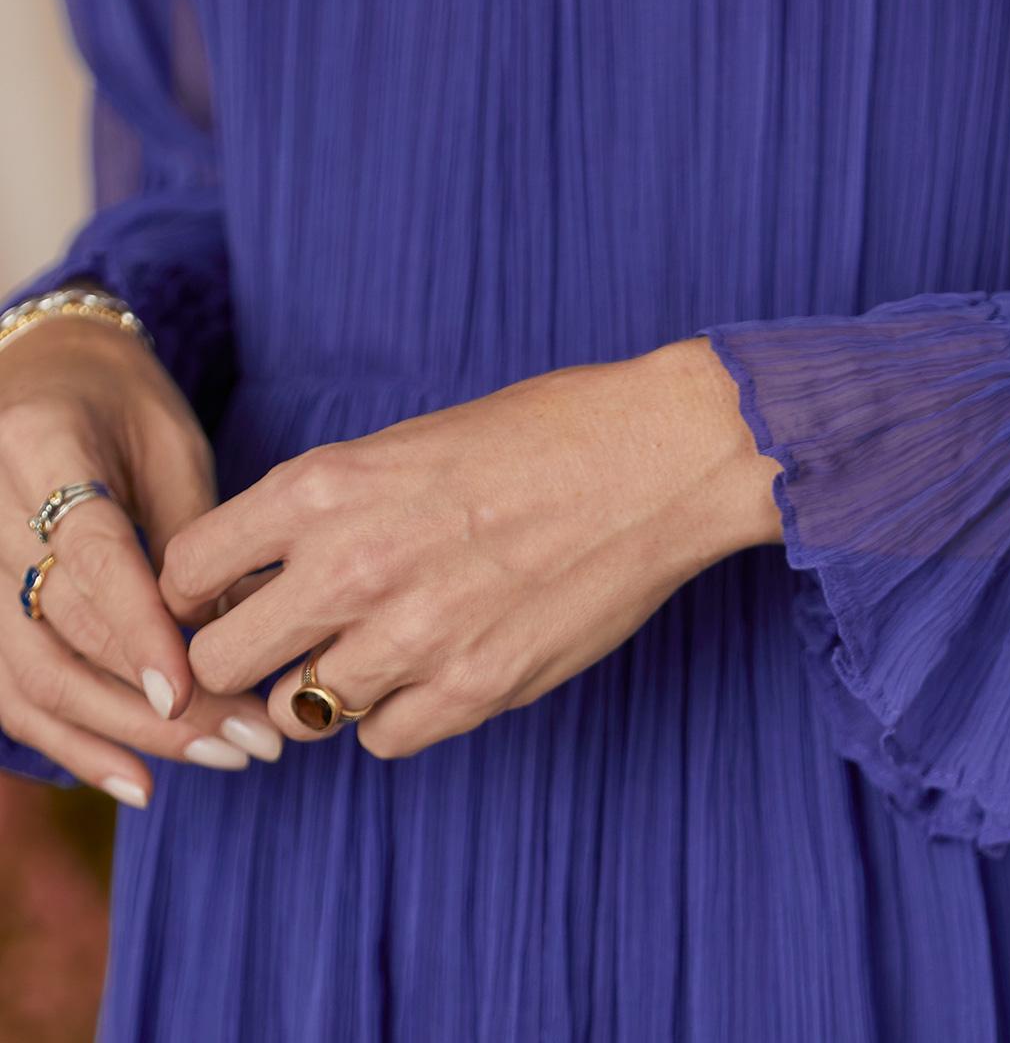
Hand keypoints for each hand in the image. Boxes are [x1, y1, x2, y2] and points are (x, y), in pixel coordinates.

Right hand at [0, 314, 286, 805]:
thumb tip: (237, 636)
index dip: (136, 627)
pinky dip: (69, 741)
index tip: (187, 689)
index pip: (89, 552)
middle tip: (249, 737)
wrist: (49, 376)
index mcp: (40, 445)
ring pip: (29, 675)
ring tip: (217, 759)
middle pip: (61, 628)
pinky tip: (136, 778)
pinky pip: (8, 690)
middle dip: (154, 699)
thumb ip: (189, 535)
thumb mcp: (171, 442)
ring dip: (122, 734)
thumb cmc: (125, 404)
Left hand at [162, 337, 781, 757]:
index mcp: (326, 486)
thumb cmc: (549, 431)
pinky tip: (443, 663)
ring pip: (301, 709)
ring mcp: (412, 636)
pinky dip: (401, 712)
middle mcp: (351, 565)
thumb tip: (272, 576)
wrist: (662, 457)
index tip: (231, 598)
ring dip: (333, 683)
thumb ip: (334, 508)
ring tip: (392, 641)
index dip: (201, 594)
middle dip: (246, 657)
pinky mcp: (474, 689)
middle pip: (217, 663)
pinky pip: (384, 739)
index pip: (186, 573)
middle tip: (293, 641)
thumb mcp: (413, 442)